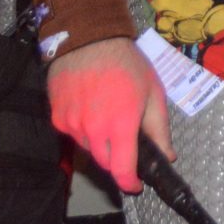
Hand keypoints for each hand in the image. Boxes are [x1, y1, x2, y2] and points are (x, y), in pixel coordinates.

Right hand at [45, 37, 170, 192]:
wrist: (89, 39)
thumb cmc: (125, 62)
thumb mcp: (153, 92)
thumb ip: (159, 128)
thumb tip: (167, 154)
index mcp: (120, 124)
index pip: (122, 170)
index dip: (130, 183)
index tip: (136, 184)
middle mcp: (92, 130)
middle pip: (105, 162)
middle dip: (118, 157)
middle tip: (126, 136)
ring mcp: (71, 125)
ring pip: (88, 148)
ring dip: (100, 141)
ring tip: (108, 112)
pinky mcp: (57, 118)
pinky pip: (72, 134)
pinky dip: (83, 129)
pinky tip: (91, 107)